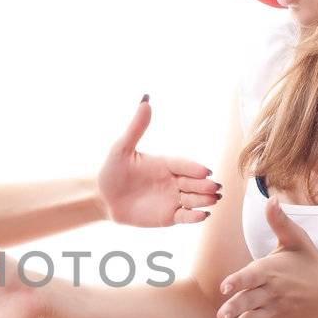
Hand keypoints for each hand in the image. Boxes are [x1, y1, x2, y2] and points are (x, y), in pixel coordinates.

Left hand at [97, 95, 221, 226]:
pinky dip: (195, 216)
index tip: (205, 171)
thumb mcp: (121, 149)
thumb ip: (136, 128)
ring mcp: (173, 198)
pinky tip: (203, 215)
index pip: (183, 164)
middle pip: (193, 182)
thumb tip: (145, 100)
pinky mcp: (169, 216)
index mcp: (165, 163)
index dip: (193, 168)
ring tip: (213, 200)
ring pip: (194, 198)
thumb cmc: (111, 171)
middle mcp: (173, 180)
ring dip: (204, 199)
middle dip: (205, 184)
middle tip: (214, 186)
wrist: (102, 198)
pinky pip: (185, 216)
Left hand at [215, 198, 317, 317]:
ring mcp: (275, 312)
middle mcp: (272, 293)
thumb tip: (272, 197)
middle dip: (235, 309)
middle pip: (251, 302)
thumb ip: (279, 222)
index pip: (252, 276)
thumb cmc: (310, 263)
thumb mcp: (296, 240)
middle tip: (221, 316)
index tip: (225, 287)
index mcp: (272, 271)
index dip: (238, 281)